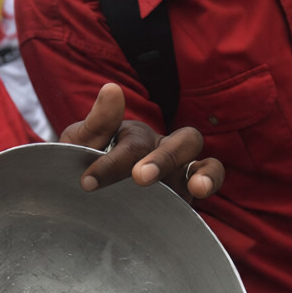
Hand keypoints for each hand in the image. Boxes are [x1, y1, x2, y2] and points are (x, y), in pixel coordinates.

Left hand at [59, 83, 224, 199]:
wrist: (87, 203)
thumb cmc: (82, 167)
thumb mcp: (80, 144)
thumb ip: (98, 122)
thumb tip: (112, 89)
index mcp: (136, 137)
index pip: (133, 144)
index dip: (112, 163)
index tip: (88, 182)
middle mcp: (163, 151)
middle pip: (184, 141)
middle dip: (166, 158)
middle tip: (141, 178)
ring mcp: (179, 175)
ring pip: (208, 163)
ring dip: (205, 174)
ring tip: (198, 188)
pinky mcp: (188, 198)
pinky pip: (209, 185)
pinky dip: (210, 185)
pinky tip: (200, 196)